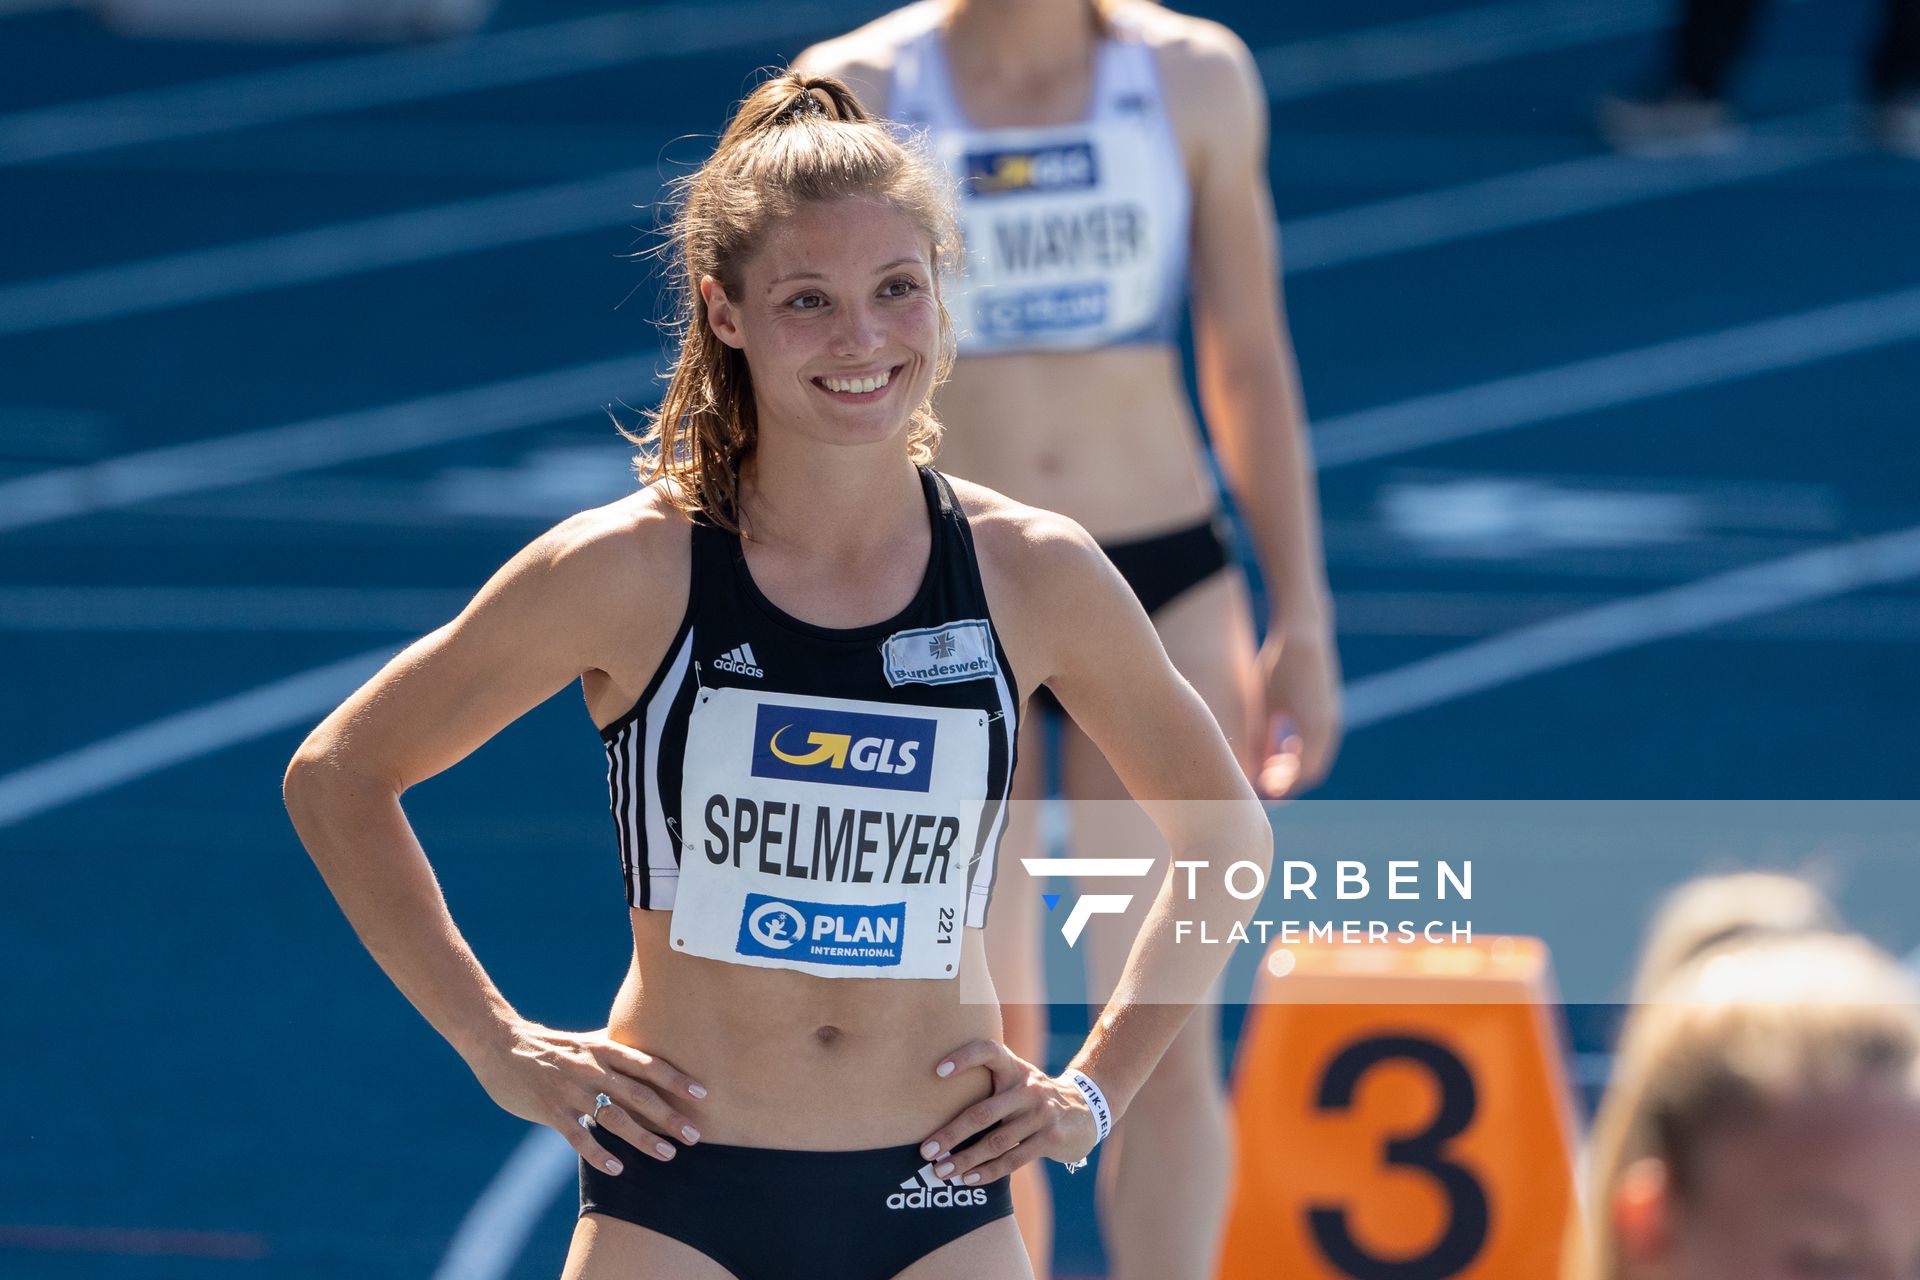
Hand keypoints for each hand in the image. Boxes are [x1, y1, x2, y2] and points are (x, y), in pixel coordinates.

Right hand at [468, 1019, 707, 1175]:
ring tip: (668, 1154)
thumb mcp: (586, 1040)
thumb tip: (647, 1045)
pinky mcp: (549, 1110)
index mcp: (603, 1049)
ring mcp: (570, 1090)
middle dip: (669, 1115)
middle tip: (695, 1135)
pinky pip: (578, 1136)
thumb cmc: (549, 1045)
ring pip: (613, 1117)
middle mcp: (592, 1068)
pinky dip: (599, 1153)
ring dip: (643, 1137)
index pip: (648, 1064)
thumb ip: (615, 1048)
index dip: (676, 1078)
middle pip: (638, 1094)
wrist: (500, 1044)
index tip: (702, 1095)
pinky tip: (618, 1169)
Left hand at [916, 1040, 1099, 1184]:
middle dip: (951, 1134)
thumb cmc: (1032, 1096)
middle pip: (983, 1112)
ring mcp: (1041, 1114)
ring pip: (996, 1142)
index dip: (964, 1058)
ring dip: (965, 1160)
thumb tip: (934, 1102)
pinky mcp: (1050, 1138)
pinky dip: (988, 1172)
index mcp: (1014, 1068)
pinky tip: (969, 1179)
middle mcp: (1028, 1088)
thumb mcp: (1016, 1078)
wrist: (1086, 1109)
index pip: (988, 1051)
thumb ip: (987, 1081)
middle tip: (926, 1151)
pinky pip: (1013, 1159)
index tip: (938, 1071)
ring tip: (941, 1171)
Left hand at [1254, 622, 1342, 798]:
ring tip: (1268, 767)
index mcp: (1313, 728)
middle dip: (1288, 781)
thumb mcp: (1262, 706)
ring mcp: (1331, 717)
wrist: (1303, 632)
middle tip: (1262, 783)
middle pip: (1312, 770)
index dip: (1284, 789)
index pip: (1303, 775)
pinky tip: (1280, 746)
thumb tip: (1250, 771)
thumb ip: (1258, 740)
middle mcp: (1328, 726)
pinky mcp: (1328, 709)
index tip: (1261, 792)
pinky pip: (1318, 741)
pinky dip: (1301, 751)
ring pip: (1316, 757)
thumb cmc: (1277, 665)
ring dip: (1294, 767)